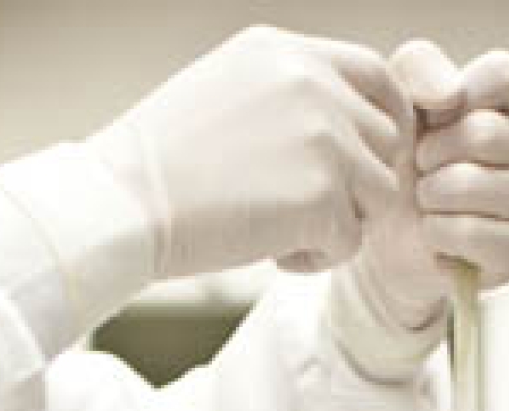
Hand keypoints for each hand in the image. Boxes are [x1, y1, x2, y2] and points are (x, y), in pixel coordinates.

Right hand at [92, 27, 412, 279]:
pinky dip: (314, 259)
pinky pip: (350, 242)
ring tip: (282, 232)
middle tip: (300, 209)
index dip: (384, 121)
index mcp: (287, 53)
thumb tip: (334, 126)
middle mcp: (314, 84)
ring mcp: (324, 138)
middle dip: (356, 183)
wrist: (122, 203)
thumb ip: (287, 98)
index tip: (362, 160)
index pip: (376, 75)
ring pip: (379, 194)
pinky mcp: (322, 196)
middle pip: (386, 141)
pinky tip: (269, 251)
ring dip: (340, 223)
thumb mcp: (225, 93)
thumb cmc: (159, 165)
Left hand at [352, 40, 508, 329]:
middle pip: (481, 134)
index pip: (502, 75)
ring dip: (429, 198)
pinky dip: (436, 236)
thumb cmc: (406, 159)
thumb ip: (421, 67)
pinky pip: (467, 233)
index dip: (449, 101)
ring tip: (432, 203)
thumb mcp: (402, 96)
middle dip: (429, 156)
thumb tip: (453, 97)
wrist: (392, 239)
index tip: (430, 122)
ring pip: (469, 185)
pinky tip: (441, 237)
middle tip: (424, 170)